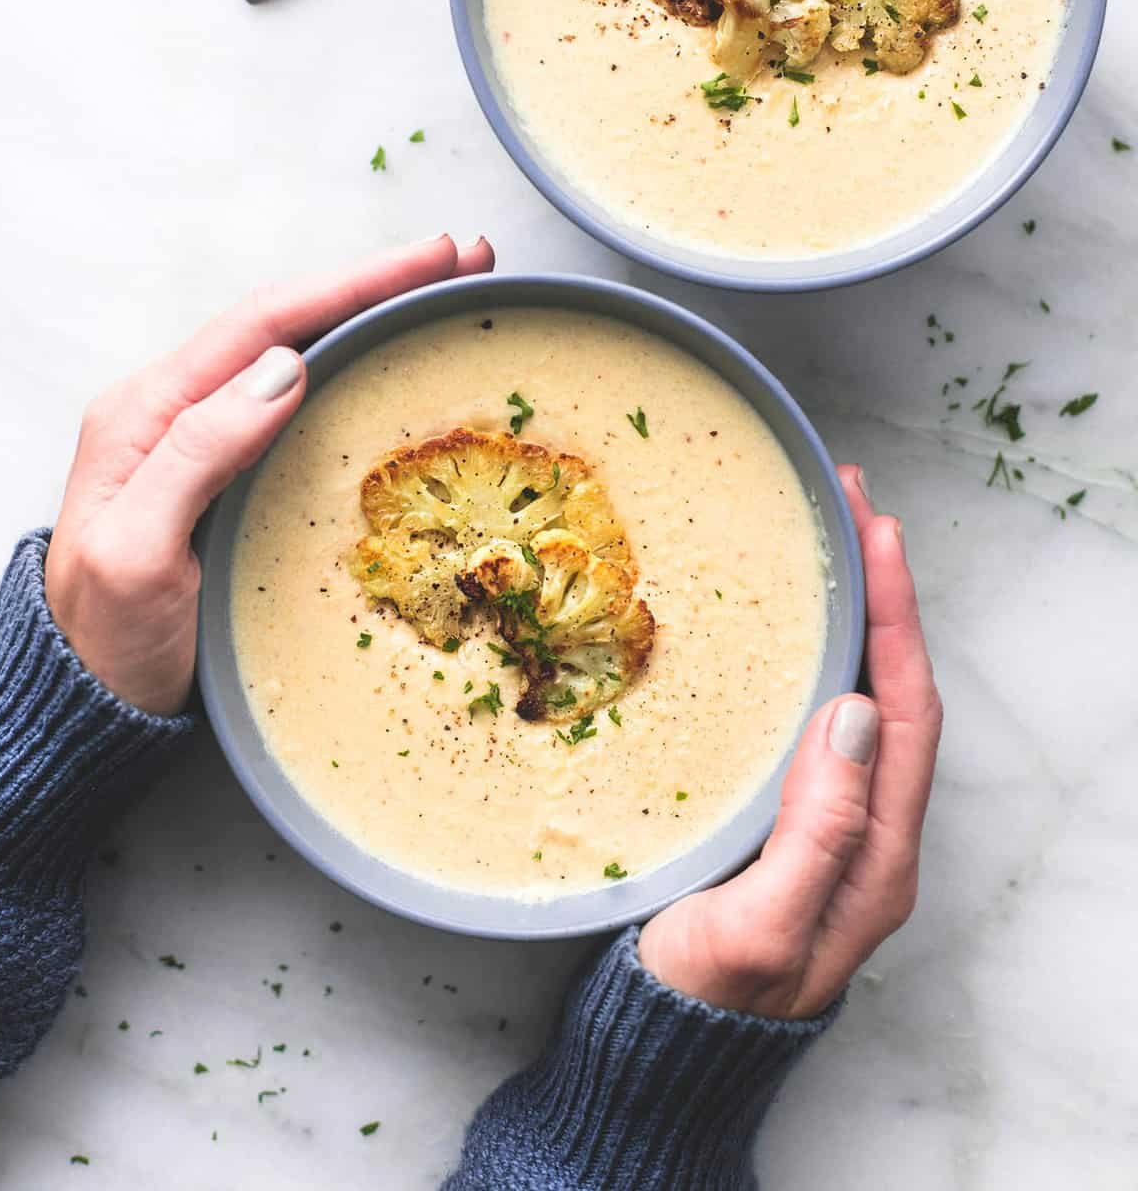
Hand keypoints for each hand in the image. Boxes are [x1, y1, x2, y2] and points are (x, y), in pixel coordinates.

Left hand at [46, 234, 492, 716]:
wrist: (83, 703)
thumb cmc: (106, 639)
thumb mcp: (136, 553)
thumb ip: (197, 454)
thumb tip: (283, 369)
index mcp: (148, 410)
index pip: (264, 323)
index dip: (353, 285)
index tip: (431, 260)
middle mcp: (175, 407)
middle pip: (289, 321)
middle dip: (377, 283)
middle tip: (465, 259)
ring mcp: (203, 436)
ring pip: (298, 351)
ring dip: (372, 315)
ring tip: (446, 291)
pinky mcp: (229, 470)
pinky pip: (301, 397)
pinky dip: (355, 364)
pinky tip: (392, 359)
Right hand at [639, 468, 941, 1017]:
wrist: (657, 1059)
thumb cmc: (700, 1002)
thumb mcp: (758, 930)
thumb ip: (818, 831)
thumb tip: (856, 714)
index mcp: (877, 855)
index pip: (907, 710)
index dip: (896, 615)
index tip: (877, 531)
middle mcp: (868, 834)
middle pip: (894, 691)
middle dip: (881, 593)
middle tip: (849, 504)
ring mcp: (828, 827)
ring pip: (858, 700)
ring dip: (851, 616)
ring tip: (826, 542)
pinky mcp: (784, 824)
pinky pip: (816, 720)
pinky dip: (812, 657)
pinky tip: (785, 628)